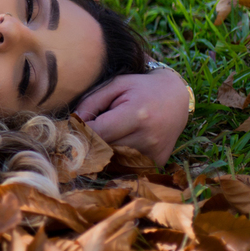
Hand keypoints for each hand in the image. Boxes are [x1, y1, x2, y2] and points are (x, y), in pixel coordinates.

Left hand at [75, 70, 190, 165]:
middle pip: (104, 149)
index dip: (81, 131)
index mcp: (137, 115)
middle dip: (90, 141)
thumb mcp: (115, 85)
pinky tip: (120, 142)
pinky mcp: (158, 162)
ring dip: (103, 151)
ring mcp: (155, 153)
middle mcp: (148, 138)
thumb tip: (73, 123)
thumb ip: (91, 102)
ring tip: (106, 134)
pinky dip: (117, 157)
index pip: (97, 133)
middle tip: (86, 131)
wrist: (177, 97)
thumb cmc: (140, 88)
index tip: (74, 126)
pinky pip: (127, 165)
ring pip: (113, 161)